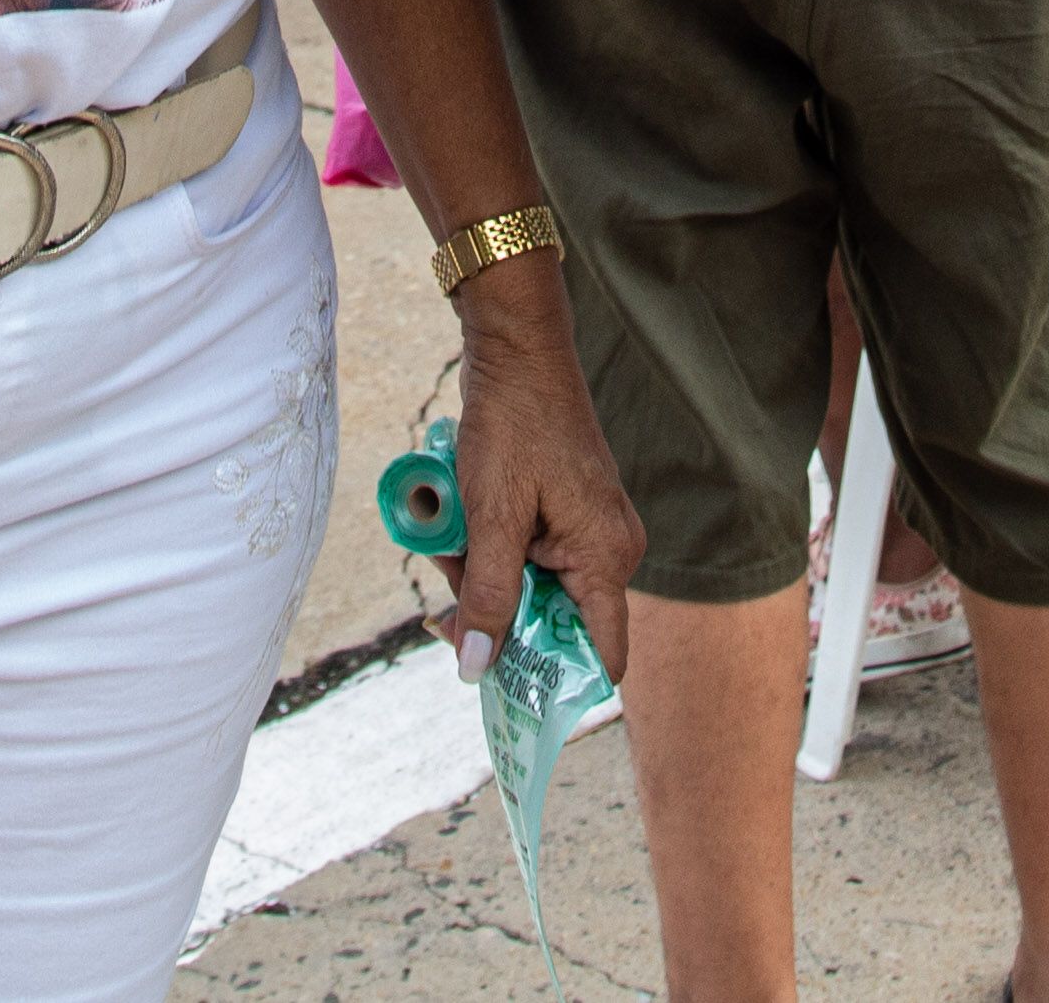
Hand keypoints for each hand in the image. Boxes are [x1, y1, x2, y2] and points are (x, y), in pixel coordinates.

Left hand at [433, 266, 641, 683]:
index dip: (556, 685)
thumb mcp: (491, 518)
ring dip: (481, 577)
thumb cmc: (513, 427)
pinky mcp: (565, 513)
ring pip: (530, 589)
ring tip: (446, 538)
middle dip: (494, 617)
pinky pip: (526, 556)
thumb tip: (476, 670)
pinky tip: (458, 523)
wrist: (516, 351)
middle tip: (441, 604)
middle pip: (554, 624)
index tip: (504, 697)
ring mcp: (587, 530)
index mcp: (606, 557)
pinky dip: (488, 550)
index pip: (601, 655)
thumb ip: (487, 597)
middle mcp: (608, 550)